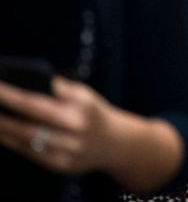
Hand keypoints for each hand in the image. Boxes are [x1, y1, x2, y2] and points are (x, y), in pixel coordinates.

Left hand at [0, 77, 117, 174]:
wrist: (115, 143)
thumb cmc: (92, 113)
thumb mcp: (83, 94)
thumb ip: (58, 88)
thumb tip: (24, 82)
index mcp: (80, 107)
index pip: (36, 102)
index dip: (10, 96)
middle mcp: (75, 131)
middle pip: (28, 126)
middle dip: (2, 117)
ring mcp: (68, 151)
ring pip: (27, 142)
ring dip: (3, 131)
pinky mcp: (62, 166)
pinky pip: (31, 154)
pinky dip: (13, 143)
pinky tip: (1, 134)